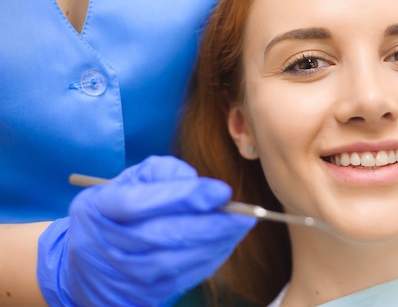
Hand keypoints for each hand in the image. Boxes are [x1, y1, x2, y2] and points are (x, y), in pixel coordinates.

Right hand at [37, 156, 255, 305]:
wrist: (84, 263)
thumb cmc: (117, 209)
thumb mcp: (130, 180)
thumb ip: (162, 172)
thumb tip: (196, 181)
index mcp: (98, 207)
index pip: (139, 203)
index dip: (183, 197)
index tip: (222, 190)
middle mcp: (103, 245)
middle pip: (159, 236)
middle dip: (209, 225)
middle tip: (244, 214)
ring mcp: (119, 274)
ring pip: (171, 262)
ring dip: (213, 245)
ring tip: (240, 228)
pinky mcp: (136, 296)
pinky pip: (178, 280)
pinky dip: (207, 262)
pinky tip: (225, 244)